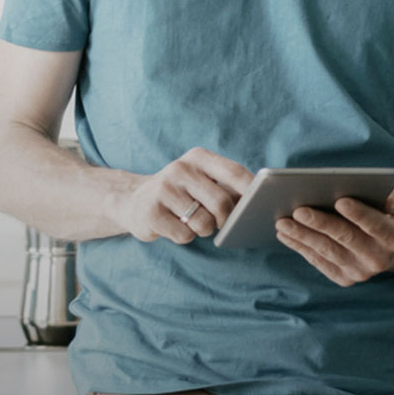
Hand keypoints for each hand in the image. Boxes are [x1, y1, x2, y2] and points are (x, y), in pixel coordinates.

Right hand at [113, 148, 252, 244]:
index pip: (233, 172)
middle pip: (221, 202)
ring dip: (204, 230)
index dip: (251, 190)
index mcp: (197, 158)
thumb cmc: (179, 193)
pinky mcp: (152, 213)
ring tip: (192, 221)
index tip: (261, 204)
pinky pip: (185, 235)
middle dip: (226, 220)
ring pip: (204, 223)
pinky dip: (186, 237)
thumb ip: (227, 187)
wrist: (133, 201)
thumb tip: (258, 203)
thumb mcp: (200, 180)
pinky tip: (175, 226)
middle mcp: (179, 169)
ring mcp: (163, 190)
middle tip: (220, 222)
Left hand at [275, 188, 393, 285]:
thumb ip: (392, 198)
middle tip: (298, 210)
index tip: (340, 201)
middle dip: (320, 223)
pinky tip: (285, 235)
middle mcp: (379, 259)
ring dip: (302, 236)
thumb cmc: (393, 216)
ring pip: (327, 250)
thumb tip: (382, 196)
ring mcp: (361, 272)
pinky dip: (300, 247)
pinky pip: (319, 261)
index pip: (376, 224)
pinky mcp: (345, 278)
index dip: (359, 214)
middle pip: (346, 238)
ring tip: (282, 222)